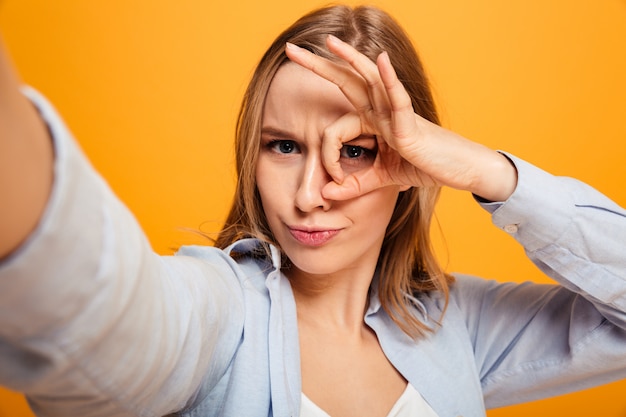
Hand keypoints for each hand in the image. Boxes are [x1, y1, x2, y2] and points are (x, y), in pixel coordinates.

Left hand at [285, 35, 516, 201]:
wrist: (459, 171)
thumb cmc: (424, 167)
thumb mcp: (382, 179)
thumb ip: (355, 185)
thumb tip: (325, 194)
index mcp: (373, 122)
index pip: (335, 128)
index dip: (327, 156)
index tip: (332, 180)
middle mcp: (381, 112)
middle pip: (347, 82)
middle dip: (318, 66)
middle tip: (291, 50)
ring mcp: (396, 115)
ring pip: (370, 81)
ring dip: (349, 60)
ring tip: (330, 42)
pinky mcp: (411, 126)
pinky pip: (398, 100)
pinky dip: (389, 81)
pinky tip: (382, 61)